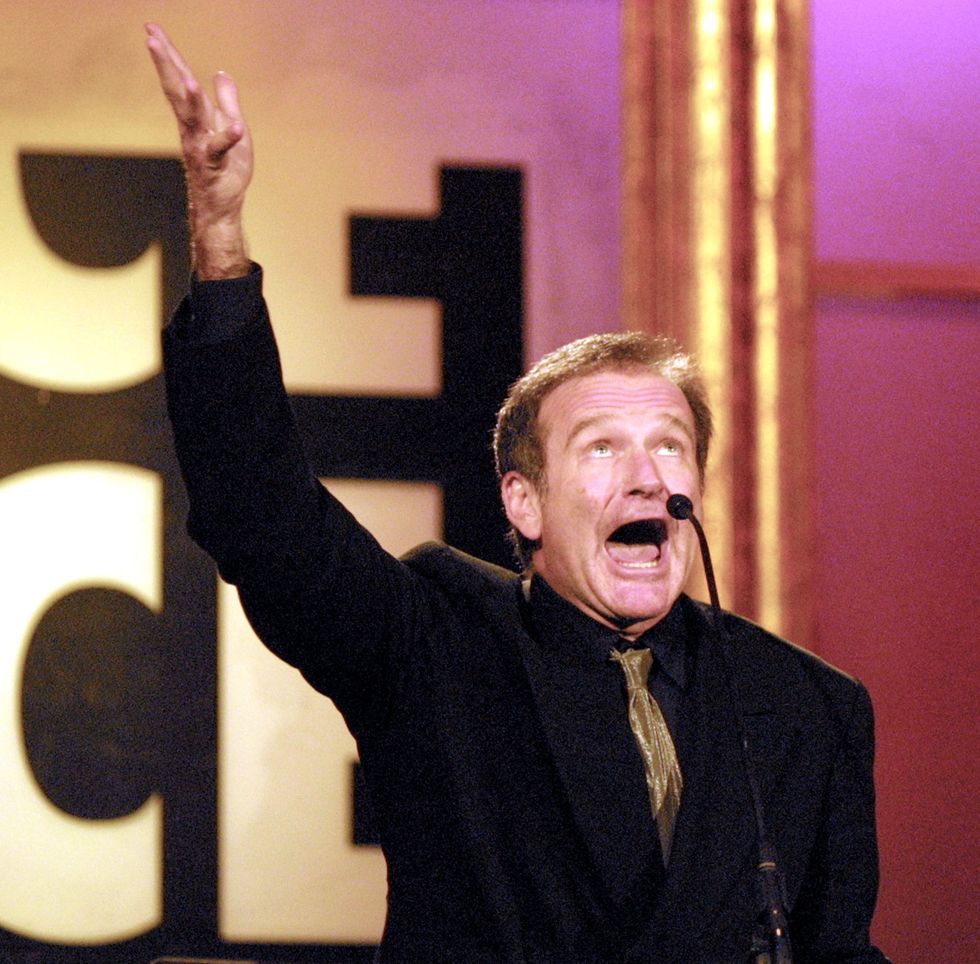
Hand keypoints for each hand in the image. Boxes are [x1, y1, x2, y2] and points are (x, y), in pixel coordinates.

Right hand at [145, 22, 252, 277]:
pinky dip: (228, 138)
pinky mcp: (214, 166)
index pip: (179, 80)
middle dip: (166, 65)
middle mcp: (192, 129)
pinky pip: (220, 151)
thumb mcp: (233, 127)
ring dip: (190, 99)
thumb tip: (221, 74)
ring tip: (186, 78)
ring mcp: (200, 147)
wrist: (222, 206)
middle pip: (177, 91)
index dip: (168, 55)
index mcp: (195, 117)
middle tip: (151, 38)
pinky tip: (236, 126)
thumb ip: (227, 102)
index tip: (151, 29)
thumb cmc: (226, 170)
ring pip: (193, 119)